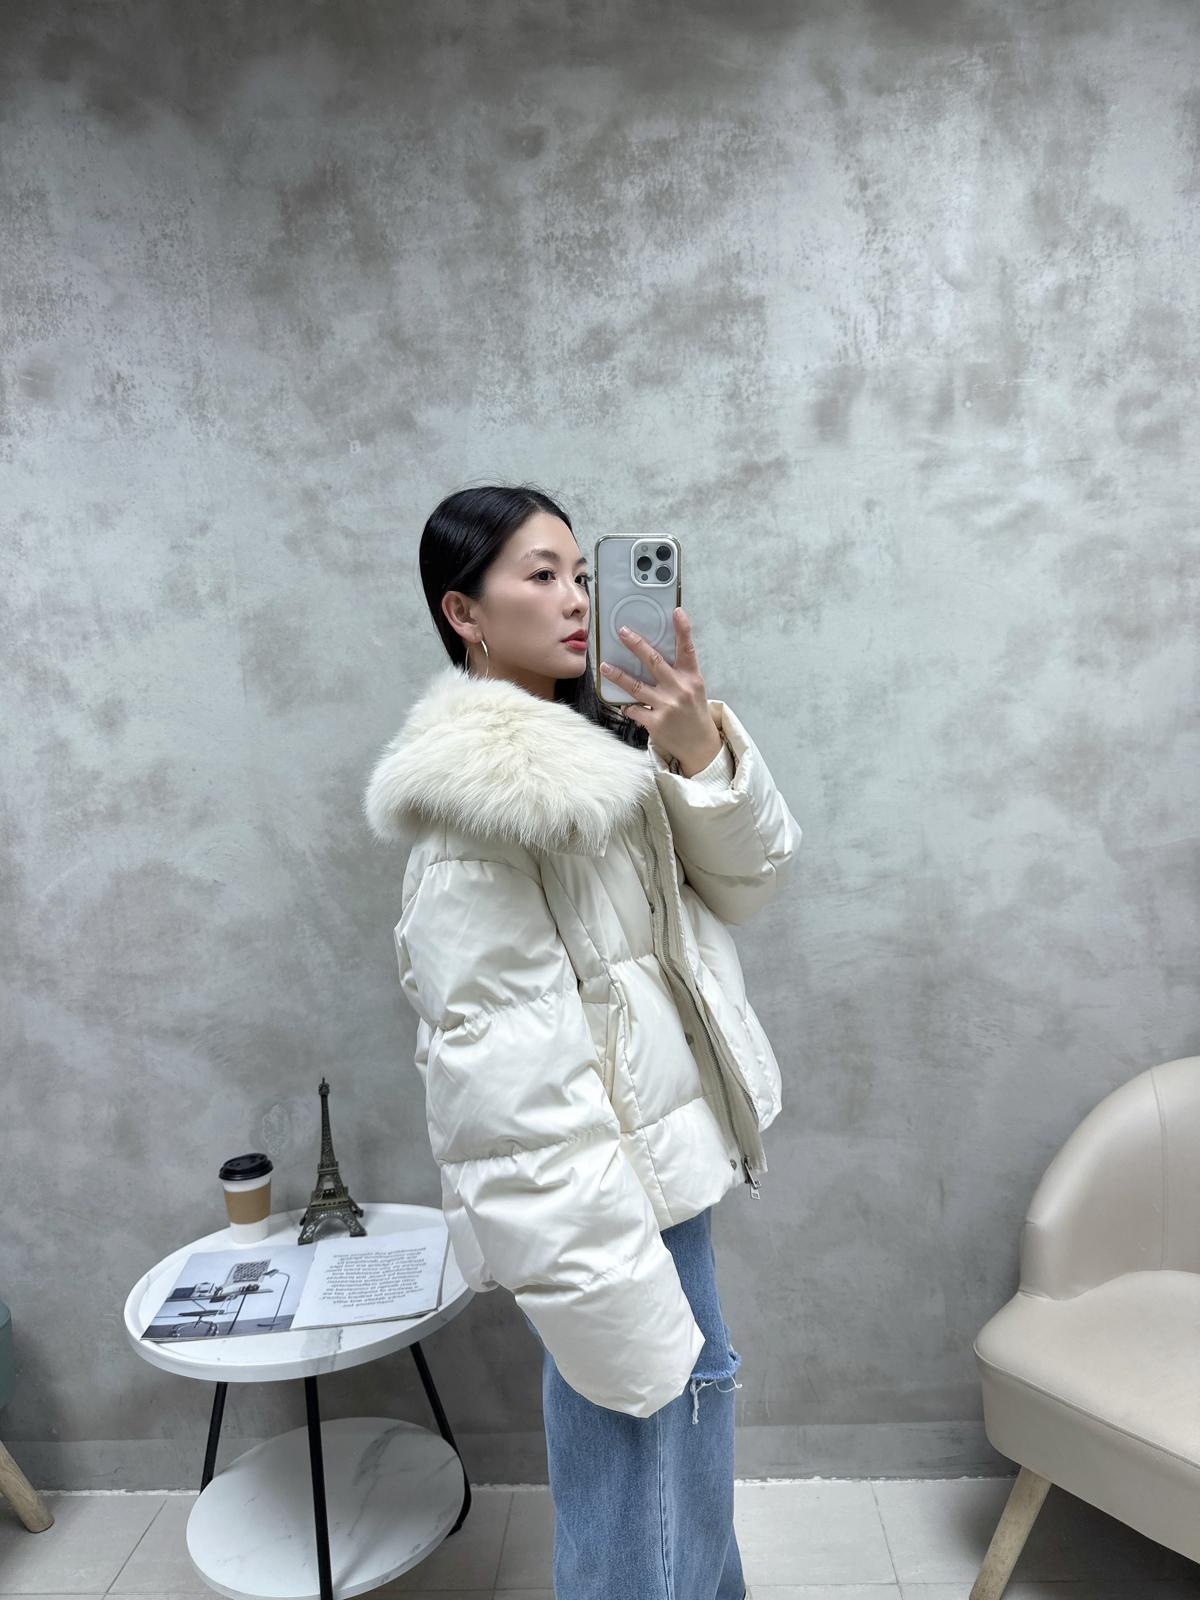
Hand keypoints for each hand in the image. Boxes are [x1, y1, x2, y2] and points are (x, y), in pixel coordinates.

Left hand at [599, 607, 722, 774]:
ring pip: (636, 686)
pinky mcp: (655, 722)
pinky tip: (623, 704)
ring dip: (618, 675)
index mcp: (691, 677)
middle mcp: (679, 689)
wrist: (700, 744)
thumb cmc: (693, 710)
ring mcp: (666, 706)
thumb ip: (678, 671)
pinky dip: (627, 706)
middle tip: (622, 631)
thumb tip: (653, 651)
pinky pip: (634, 709)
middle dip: (636, 644)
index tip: (677, 611)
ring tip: (604, 666)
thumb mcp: (693, 687)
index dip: (683, 629)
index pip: (687, 649)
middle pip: (654, 661)